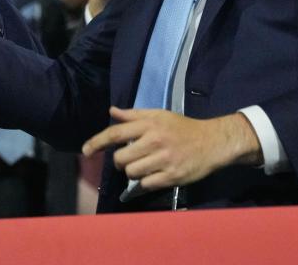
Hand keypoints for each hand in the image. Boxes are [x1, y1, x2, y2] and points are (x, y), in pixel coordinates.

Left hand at [82, 107, 261, 190]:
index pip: (115, 133)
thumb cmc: (183, 128)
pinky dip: (145, 182)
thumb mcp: (159, 115)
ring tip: (144, 166)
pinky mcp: (172, 176)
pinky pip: (145, 184)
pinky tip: (153, 175)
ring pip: (131, 173)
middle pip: (121, 158)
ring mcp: (164, 160)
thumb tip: (112, 111)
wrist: (213, 142)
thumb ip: (134, 115)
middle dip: (120, 161)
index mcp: (149, 124)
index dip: (97, 142)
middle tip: (129, 158)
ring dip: (133, 172)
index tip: (85, 151)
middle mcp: (155, 141)